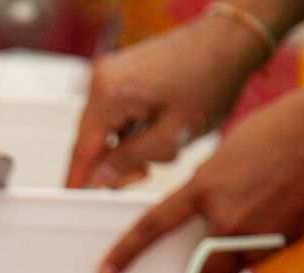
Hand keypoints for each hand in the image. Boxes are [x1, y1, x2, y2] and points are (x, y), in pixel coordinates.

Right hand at [66, 17, 266, 189]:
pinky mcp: (123, 73)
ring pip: (105, 128)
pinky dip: (130, 129)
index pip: (83, 148)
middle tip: (142, 174)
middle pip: (91, 138)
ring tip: (161, 146)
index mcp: (109, 93)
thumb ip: (129, 161)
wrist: (230, 41)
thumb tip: (99, 179)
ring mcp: (111, 73)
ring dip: (125, 146)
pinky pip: (115, 112)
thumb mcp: (172, 136)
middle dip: (112, 163)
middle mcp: (102, 79)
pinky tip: (156, 131)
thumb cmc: (210, 80)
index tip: (73, 199)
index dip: (78, 179)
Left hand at [98, 86, 303, 272]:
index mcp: (205, 188)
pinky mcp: (287, 242)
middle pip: (205, 270)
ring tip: (275, 201)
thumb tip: (207, 209)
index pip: (153, 226)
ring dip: (246, 247)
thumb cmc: (288, 128)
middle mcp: (226, 218)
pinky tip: (289, 206)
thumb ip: (212, 184)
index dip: (126, 252)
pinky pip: (265, 252)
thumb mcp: (231, 152)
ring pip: (239, 259)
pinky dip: (269, 239)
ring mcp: (258, 234)